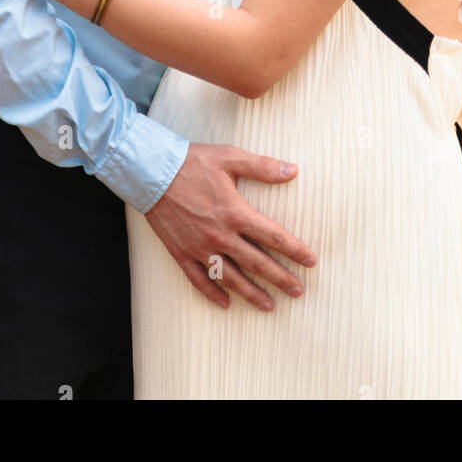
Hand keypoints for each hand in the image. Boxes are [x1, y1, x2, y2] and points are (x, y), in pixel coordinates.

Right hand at [144, 143, 316, 310]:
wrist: (150, 171)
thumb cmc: (191, 162)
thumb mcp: (229, 157)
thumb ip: (262, 166)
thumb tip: (293, 170)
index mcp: (235, 212)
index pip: (273, 237)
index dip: (295, 250)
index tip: (311, 262)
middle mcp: (220, 235)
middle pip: (257, 263)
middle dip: (281, 278)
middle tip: (298, 291)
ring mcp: (199, 247)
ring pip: (231, 278)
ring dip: (252, 293)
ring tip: (269, 305)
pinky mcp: (181, 252)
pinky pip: (199, 279)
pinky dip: (213, 293)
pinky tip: (225, 303)